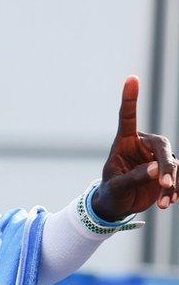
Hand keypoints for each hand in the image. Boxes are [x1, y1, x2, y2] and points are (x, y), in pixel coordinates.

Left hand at [91, 76, 177, 221]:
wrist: (117, 206)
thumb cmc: (111, 192)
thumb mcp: (117, 187)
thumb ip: (135, 177)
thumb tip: (158, 169)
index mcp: (124, 142)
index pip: (127, 117)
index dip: (130, 98)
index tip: (131, 78)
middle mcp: (143, 146)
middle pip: (162, 146)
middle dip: (166, 166)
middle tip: (164, 185)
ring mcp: (157, 158)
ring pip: (173, 163)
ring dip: (172, 183)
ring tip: (164, 203)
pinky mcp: (167, 171)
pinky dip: (176, 189)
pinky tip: (169, 202)